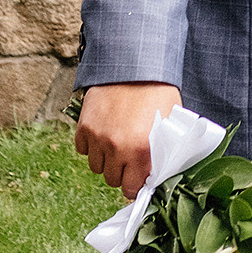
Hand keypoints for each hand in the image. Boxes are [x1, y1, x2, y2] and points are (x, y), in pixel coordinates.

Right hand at [75, 82, 181, 200]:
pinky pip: (82, 149)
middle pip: (112, 180)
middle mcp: (118, 148)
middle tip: (128, 160)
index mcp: (143, 150)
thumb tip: (158, 172)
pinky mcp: (84, 126)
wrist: (135, 64)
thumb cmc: (157, 92)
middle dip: (121, 173)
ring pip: (96, 167)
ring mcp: (99, 138)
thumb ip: (162, 150)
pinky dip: (91, 145)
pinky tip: (103, 133)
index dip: (134, 186)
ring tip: (116, 145)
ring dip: (105, 160)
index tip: (136, 180)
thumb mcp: (169, 123)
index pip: (131, 188)